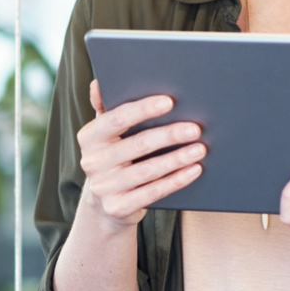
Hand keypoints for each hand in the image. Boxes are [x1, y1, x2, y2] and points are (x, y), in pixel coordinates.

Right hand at [75, 80, 205, 230]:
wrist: (105, 204)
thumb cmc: (114, 158)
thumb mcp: (106, 134)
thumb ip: (106, 108)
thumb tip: (99, 83)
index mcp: (89, 137)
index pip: (116, 119)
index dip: (143, 109)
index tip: (170, 101)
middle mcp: (92, 162)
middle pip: (137, 145)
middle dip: (169, 135)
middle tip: (196, 128)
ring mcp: (104, 187)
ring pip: (147, 170)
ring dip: (177, 159)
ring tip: (200, 149)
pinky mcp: (118, 207)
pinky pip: (153, 193)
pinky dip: (176, 181)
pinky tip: (194, 170)